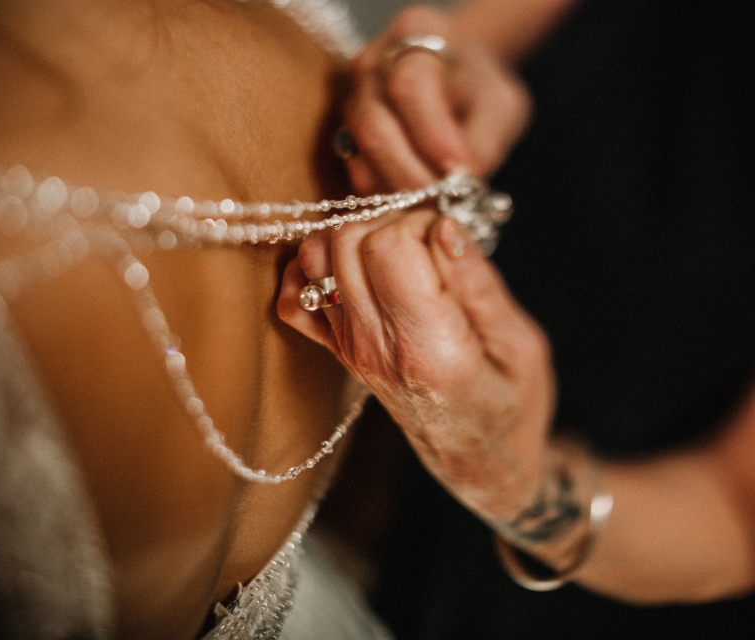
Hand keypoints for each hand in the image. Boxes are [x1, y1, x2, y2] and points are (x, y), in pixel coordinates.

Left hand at [278, 212, 554, 522]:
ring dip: (353, 236)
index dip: (420, 222)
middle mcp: (375, 347)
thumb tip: (443, 225)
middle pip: (348, 243)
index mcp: (429, 349)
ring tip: (397, 251)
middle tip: (425, 240)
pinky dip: (313, 271)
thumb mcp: (520, 344)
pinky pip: (292, 296)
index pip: (388, 248)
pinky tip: (354, 269)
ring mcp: (347, 348)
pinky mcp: (334, 348)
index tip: (449, 237)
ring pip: (316, 257)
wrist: (475, 455)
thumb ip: (478, 284)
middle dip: (388, 222)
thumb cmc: (510, 401)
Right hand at [343, 6, 530, 192]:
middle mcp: (372, 62)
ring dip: (397, 187)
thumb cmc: (479, 90)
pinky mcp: (345, 134)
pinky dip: (385, 191)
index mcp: (415, 33)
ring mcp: (351, 98)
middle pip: (374, 125)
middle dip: (410, 173)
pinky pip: (354, 171)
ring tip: (433, 199)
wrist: (454, 83)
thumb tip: (457, 182)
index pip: (411, 86)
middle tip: (443, 198)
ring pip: (360, 154)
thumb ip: (485, 140)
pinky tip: (414, 196)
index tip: (459, 169)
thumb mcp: (501, 106)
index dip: (433, 134)